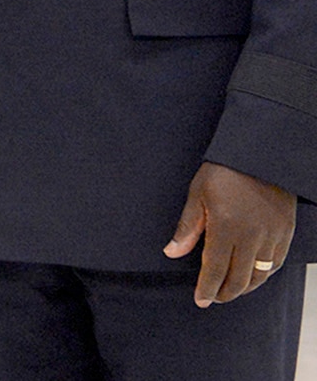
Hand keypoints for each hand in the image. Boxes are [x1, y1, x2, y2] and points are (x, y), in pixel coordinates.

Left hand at [163, 161, 295, 306]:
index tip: (200, 301)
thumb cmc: (223, 172)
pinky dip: (263, 275)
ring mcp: (272, 236)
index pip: (215, 269)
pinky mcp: (286, 233)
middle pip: (239, 278)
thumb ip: (187, 227)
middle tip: (213, 299)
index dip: (207, 288)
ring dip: (244, 288)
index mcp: (226, 228)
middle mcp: (252, 237)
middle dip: (225, 293)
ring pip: (259, 275)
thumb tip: (171, 253)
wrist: (260, 156)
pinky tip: (252, 277)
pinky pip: (275, 264)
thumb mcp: (197, 194)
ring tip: (230, 291)